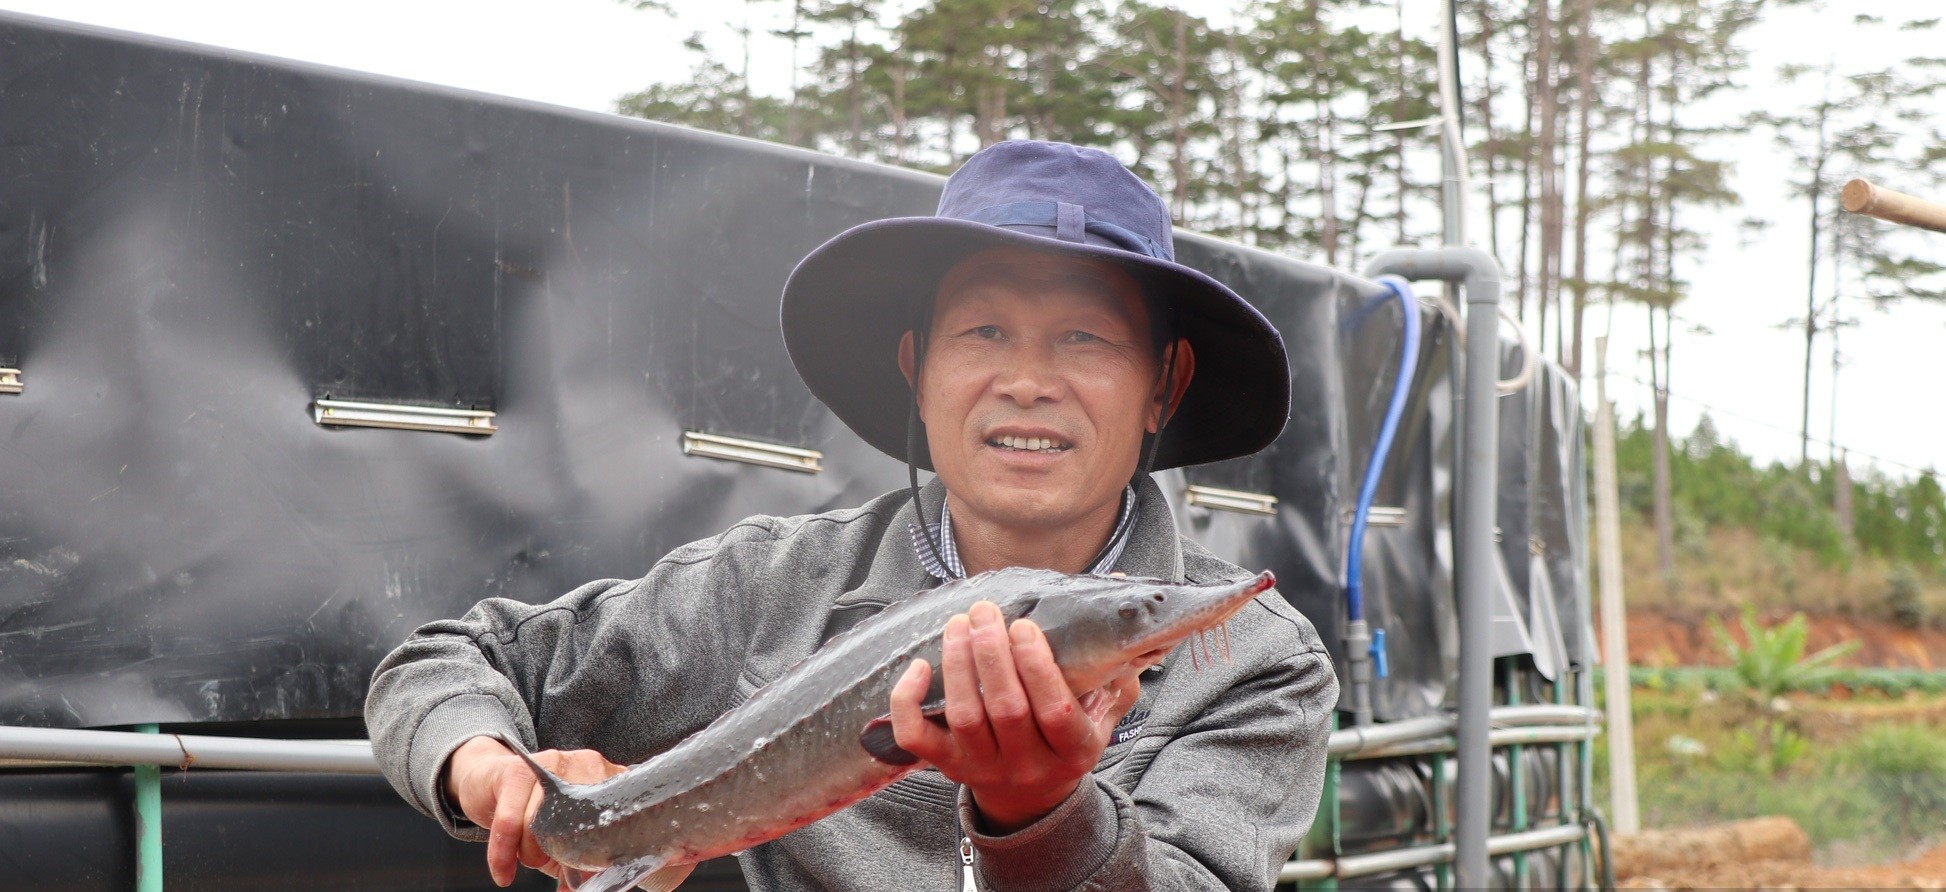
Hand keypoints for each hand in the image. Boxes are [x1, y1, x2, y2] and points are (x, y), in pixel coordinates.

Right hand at [443, 735, 625, 886]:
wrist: (490, 782)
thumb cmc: (535, 813)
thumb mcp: (565, 839)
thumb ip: (582, 862)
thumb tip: (589, 888)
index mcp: (607, 780)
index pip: (616, 819)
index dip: (601, 853)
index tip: (588, 874)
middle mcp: (586, 766)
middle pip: (582, 821)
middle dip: (564, 852)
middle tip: (550, 863)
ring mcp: (553, 763)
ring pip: (544, 820)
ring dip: (531, 852)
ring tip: (530, 860)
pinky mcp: (517, 771)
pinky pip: (510, 819)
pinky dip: (503, 852)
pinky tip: (503, 871)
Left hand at [889, 600, 1141, 833]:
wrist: (1031, 800)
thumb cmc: (1066, 739)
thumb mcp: (1102, 712)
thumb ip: (1116, 664)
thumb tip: (1123, 591)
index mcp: (1074, 752)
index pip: (1056, 711)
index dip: (1038, 667)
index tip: (1025, 625)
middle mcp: (1030, 766)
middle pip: (1006, 709)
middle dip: (992, 653)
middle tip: (985, 610)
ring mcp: (985, 768)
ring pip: (965, 716)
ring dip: (958, 663)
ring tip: (958, 623)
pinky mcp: (948, 766)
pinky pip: (917, 738)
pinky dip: (908, 702)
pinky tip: (919, 666)